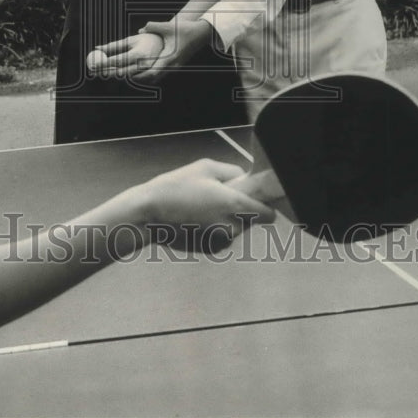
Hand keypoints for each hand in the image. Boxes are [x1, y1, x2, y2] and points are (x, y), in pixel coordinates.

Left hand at [88, 32, 163, 77]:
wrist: (166, 45)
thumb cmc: (145, 40)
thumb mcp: (130, 40)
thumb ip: (113, 46)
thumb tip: (97, 48)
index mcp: (138, 54)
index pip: (117, 61)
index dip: (104, 64)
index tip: (93, 65)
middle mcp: (144, 65)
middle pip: (120, 72)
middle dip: (106, 72)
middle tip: (94, 72)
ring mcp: (148, 73)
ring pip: (126, 77)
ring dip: (115, 75)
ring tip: (105, 71)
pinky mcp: (151, 79)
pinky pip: (134, 80)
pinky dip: (125, 76)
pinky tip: (119, 72)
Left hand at [133, 17, 214, 80]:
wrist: (202, 33)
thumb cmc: (186, 29)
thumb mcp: (168, 26)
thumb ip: (152, 26)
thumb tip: (140, 30)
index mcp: (169, 57)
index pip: (153, 72)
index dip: (140, 75)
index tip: (129, 74)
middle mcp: (172, 65)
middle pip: (154, 78)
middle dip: (140, 78)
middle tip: (127, 76)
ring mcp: (175, 67)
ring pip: (158, 78)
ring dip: (146, 77)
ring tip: (133, 75)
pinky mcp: (176, 66)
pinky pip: (162, 74)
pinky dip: (152, 75)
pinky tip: (145, 70)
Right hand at [137, 158, 275, 253]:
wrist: (149, 213)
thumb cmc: (176, 186)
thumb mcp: (206, 167)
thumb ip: (234, 172)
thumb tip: (246, 180)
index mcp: (235, 206)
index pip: (268, 214)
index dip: (263, 204)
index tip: (252, 197)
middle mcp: (233, 228)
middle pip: (251, 220)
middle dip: (241, 209)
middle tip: (219, 197)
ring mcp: (222, 242)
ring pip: (236, 228)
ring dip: (227, 219)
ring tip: (203, 206)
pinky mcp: (211, 249)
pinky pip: (222, 236)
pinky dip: (215, 229)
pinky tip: (196, 218)